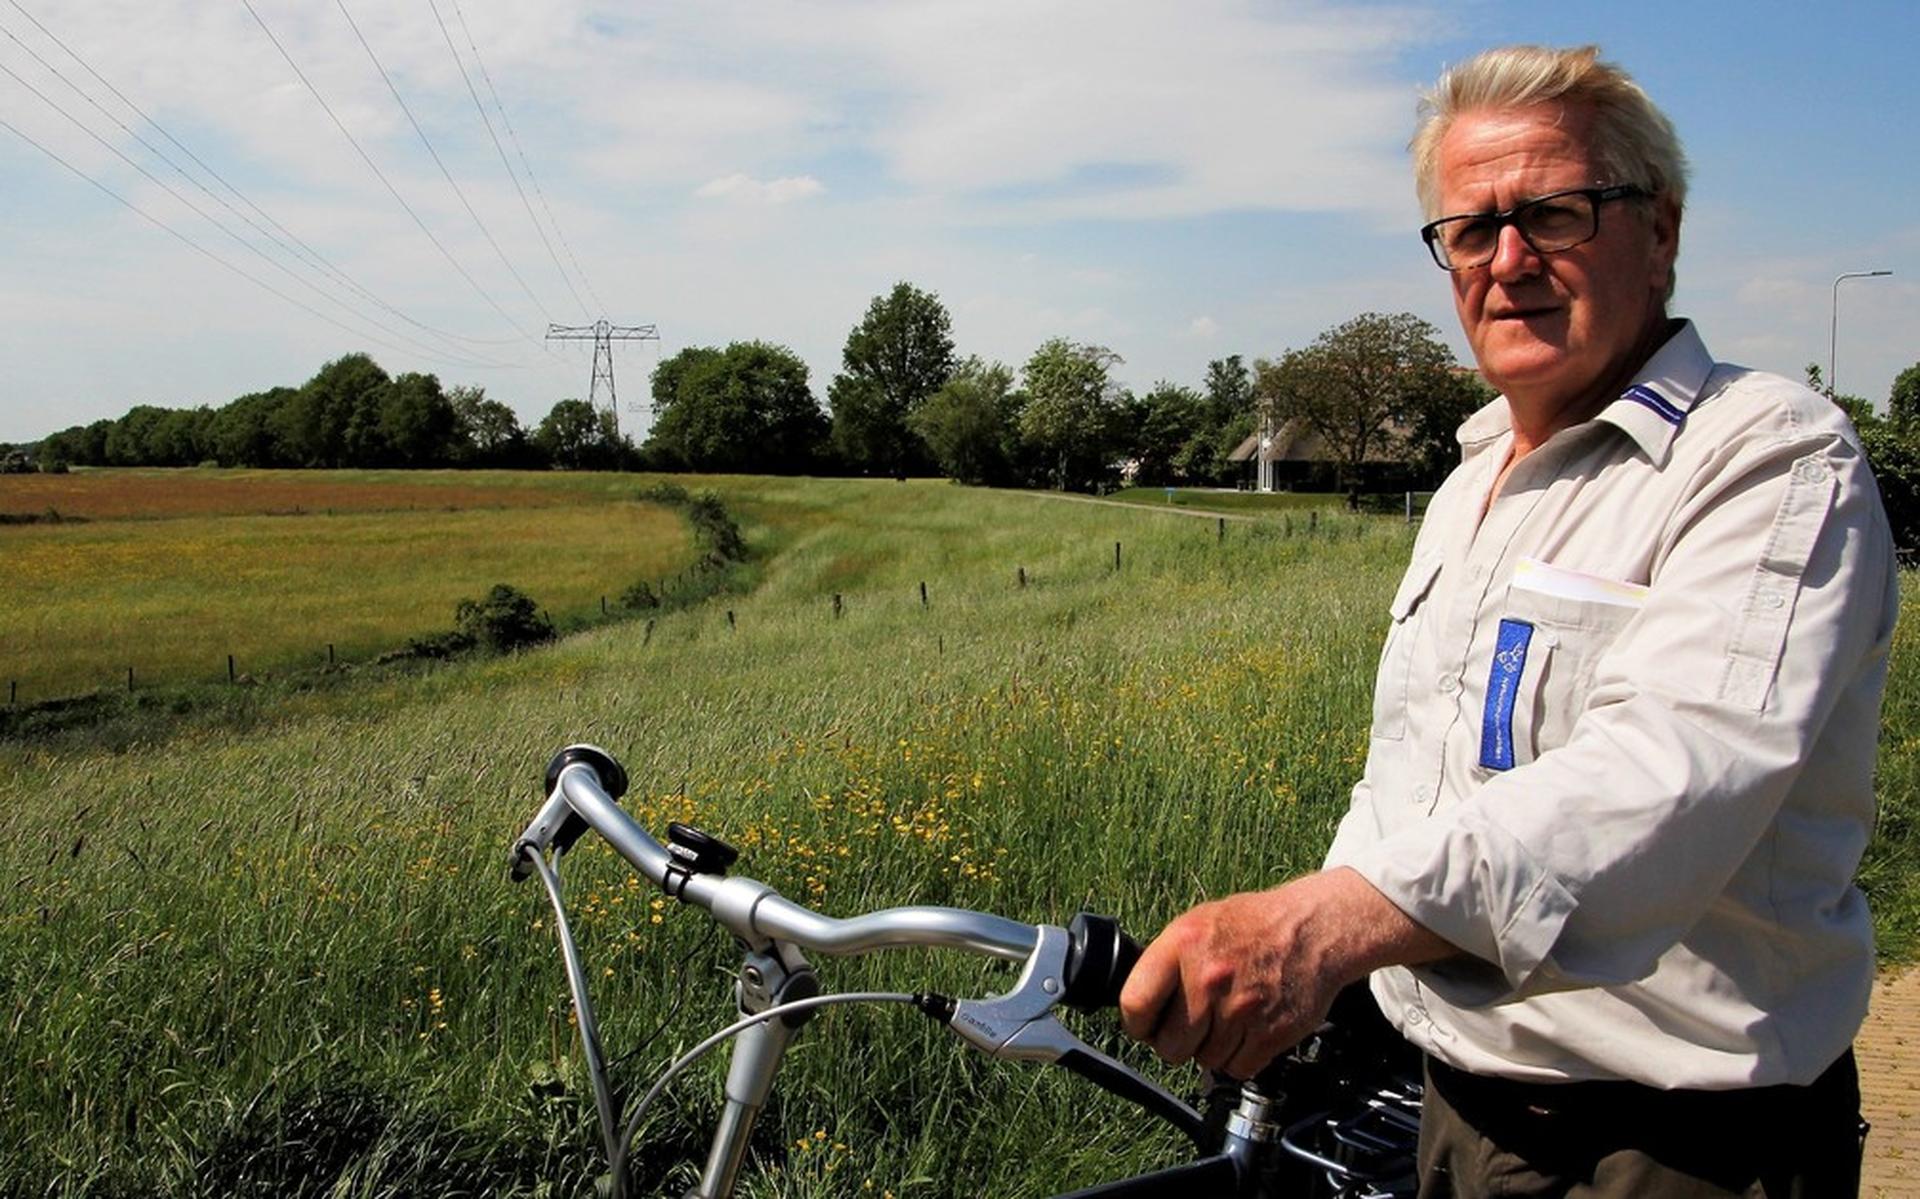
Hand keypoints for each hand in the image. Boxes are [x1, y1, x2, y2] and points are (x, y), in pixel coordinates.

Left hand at [1118, 868, 1449, 1077]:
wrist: (1313, 929)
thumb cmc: (1252, 925)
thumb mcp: (1197, 924)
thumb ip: (1164, 962)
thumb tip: (1135, 1003)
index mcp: (1182, 945)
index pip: (1135, 1004)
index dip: (1138, 1022)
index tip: (1147, 1024)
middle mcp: (1208, 978)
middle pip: (1169, 1046)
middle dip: (1178, 1041)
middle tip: (1194, 1023)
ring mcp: (1240, 1009)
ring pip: (1205, 1061)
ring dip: (1213, 1048)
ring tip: (1228, 1017)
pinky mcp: (1270, 1034)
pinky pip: (1237, 1068)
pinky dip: (1240, 1056)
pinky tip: (1248, 1029)